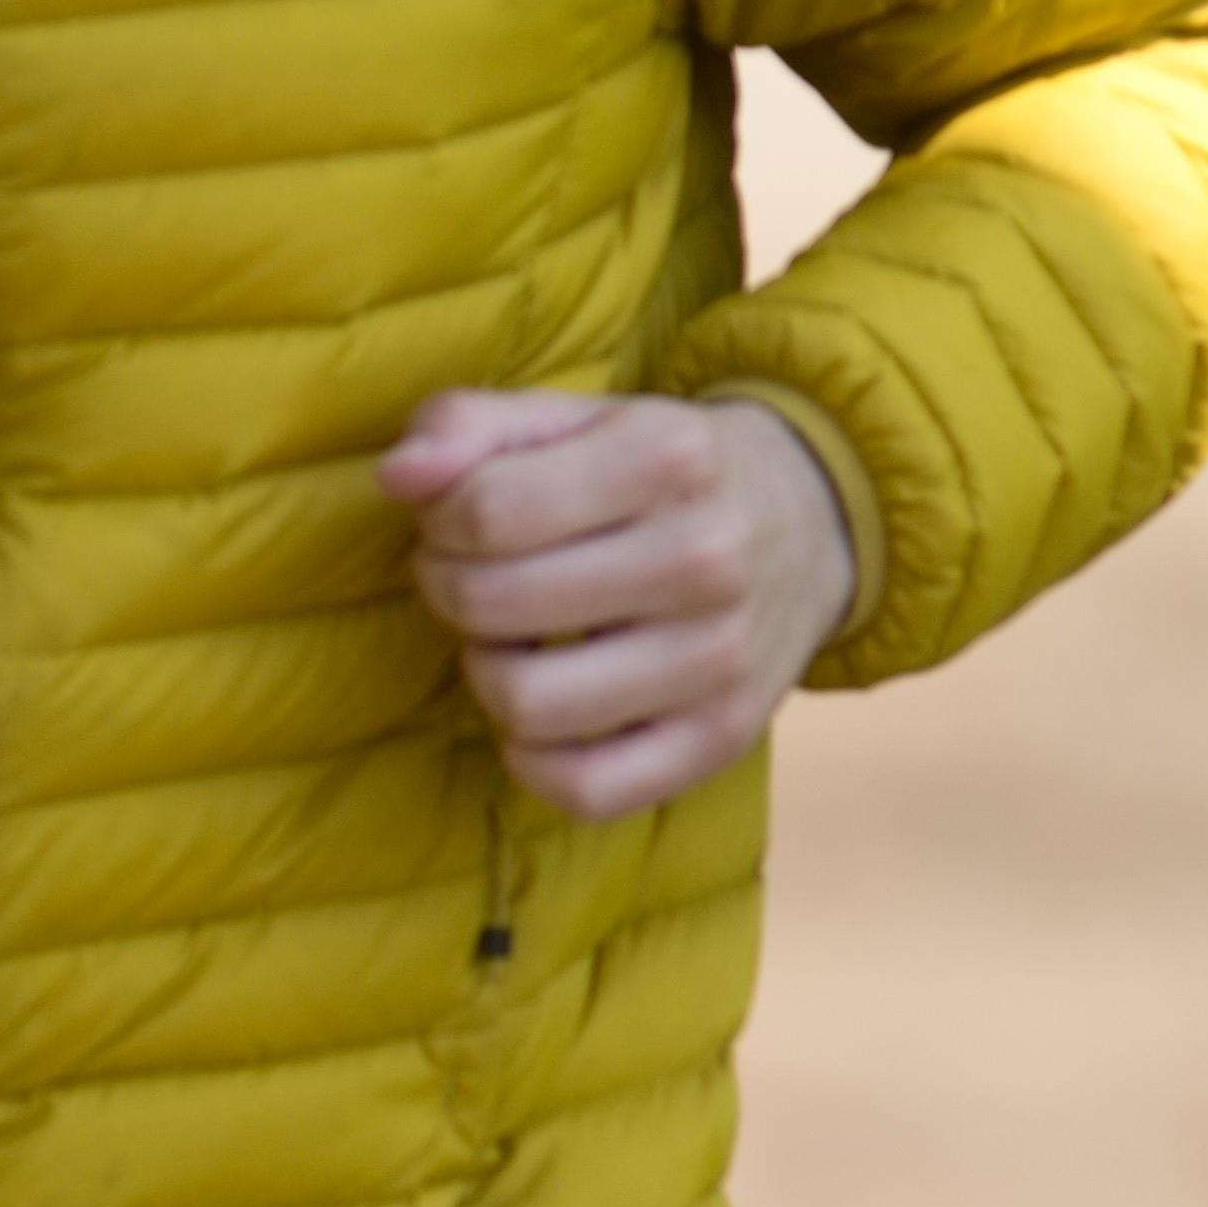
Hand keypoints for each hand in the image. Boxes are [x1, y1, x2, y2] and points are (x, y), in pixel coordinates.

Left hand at [377, 391, 856, 820]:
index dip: (438, 521)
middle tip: (473, 574)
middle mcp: (705, 559)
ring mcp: (720, 659)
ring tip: (510, 638)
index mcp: (665, 458)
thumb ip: (470, 427)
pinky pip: (586, 790)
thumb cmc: (658, 469)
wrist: (810, 519)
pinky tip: (540, 713)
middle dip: (449, 588)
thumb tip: (397, 477)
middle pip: (493, 603)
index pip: (485, 510)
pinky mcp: (724, 738)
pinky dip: (534, 760)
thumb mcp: (574, 416)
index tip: (455, 519)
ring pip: (527, 705)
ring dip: (487, 671)